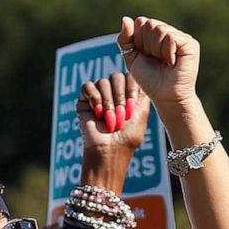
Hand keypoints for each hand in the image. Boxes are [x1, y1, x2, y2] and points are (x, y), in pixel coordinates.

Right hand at [76, 74, 150, 190]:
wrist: (109, 152)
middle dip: (119, 97)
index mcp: (128, 95)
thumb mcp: (142, 114)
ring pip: (103, 81)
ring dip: (108, 102)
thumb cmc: (127, 138)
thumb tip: (139, 77)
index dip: (131, 89)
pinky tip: (97, 114)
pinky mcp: (84, 101)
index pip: (129, 76)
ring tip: (109, 120)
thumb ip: (143, 94)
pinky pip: (87, 86)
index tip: (131, 109)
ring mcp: (99, 96)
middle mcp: (113, 93)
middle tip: (121, 117)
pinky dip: (94, 99)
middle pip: (116, 76)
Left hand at [116, 16, 198, 113]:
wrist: (165, 96)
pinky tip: (172, 62)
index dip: (138, 40)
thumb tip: (126, 18)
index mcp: (155, 34)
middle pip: (149, 23)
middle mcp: (168, 32)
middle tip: (156, 59)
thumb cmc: (150, 80)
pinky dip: (167, 51)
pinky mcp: (190, 43)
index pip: (141, 22)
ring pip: (159, 29)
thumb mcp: (132, 58)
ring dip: (157, 49)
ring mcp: (180, 37)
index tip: (145, 55)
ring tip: (164, 62)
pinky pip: (171, 37)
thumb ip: (126, 39)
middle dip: (147, 44)